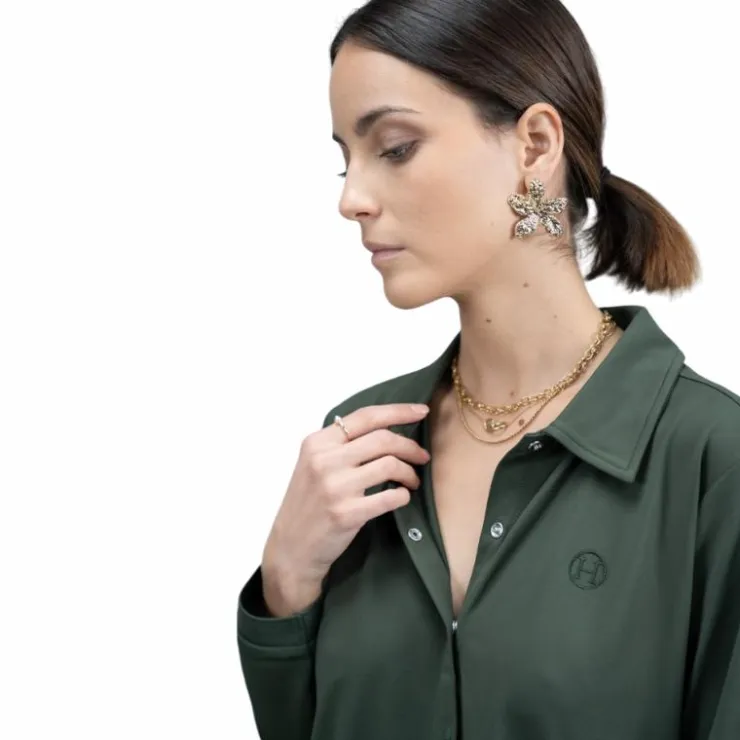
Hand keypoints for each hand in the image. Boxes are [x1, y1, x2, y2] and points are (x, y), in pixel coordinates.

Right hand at [261, 403, 430, 609]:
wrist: (291, 548)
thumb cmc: (308, 503)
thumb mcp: (314, 464)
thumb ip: (342, 445)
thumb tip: (387, 429)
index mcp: (318, 442)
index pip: (365, 416)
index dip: (399, 411)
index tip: (421, 411)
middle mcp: (324, 460)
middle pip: (383, 439)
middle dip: (410, 446)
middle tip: (422, 456)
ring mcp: (335, 487)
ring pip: (391, 465)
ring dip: (410, 473)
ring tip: (412, 481)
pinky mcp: (346, 513)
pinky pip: (390, 497)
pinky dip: (403, 495)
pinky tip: (401, 497)